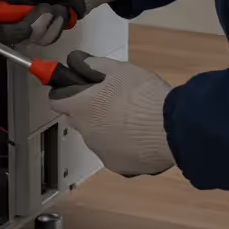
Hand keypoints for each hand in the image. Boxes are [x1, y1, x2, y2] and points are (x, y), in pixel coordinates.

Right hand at [0, 0, 125, 46]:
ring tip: (52, 7)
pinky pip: (42, 39)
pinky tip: (60, 12)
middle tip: (31, 19)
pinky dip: (54, 27)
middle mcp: (9, 6)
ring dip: (42, 24)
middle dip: (18, 27)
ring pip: (23, 37)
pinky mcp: (43, 28)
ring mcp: (26, 19)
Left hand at [49, 51, 174, 176]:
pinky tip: (141, 136)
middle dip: (90, 111)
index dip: (65, 93)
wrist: (172, 127)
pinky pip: (115, 153)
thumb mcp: (118, 69)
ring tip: (134, 119)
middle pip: (78, 120)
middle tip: (114, 100)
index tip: (76, 90)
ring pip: (98, 137)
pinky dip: (123, 146)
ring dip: (108, 128)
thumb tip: (77, 61)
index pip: (56, 101)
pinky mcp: (119, 166)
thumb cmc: (144, 95)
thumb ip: (93, 65)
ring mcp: (101, 152)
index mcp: (80, 107)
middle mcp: (85, 132)